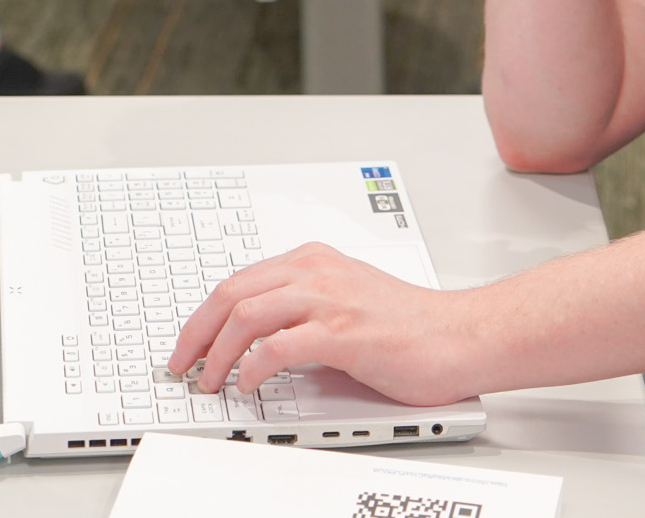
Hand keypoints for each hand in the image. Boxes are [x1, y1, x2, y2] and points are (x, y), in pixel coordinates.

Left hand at [168, 243, 482, 406]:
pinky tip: (251, 384)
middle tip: (184, 365)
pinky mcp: (345, 333)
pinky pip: (280, 346)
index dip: (203, 316)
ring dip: (218, 352)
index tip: (190, 345)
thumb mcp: (346, 300)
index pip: (239, 281)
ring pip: (247, 314)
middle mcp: (318, 272)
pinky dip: (254, 367)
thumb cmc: (410, 325)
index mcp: (314, 261)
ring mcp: (331, 300)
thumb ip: (305, 307)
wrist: (460, 335)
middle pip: (232, 293)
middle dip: (196, 332)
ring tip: (212, 380)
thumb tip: (256, 340)